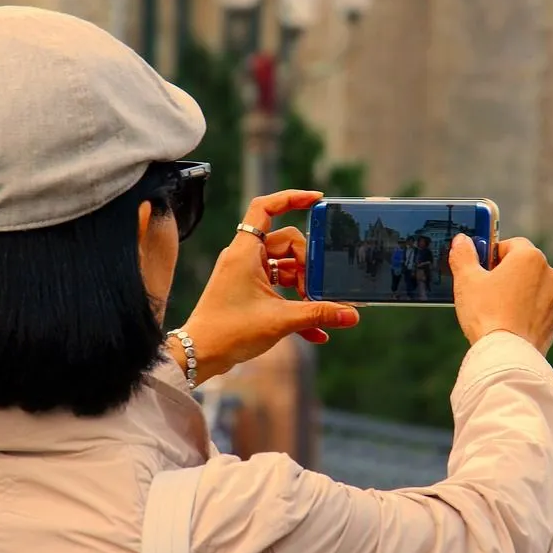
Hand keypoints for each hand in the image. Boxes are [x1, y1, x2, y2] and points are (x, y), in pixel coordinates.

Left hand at [169, 190, 359, 384]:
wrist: (201, 354)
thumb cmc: (230, 331)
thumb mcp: (280, 320)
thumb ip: (318, 314)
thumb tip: (352, 315)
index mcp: (246, 251)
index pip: (265, 208)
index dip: (291, 198)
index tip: (317, 199)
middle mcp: (245, 257)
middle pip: (286, 243)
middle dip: (307, 265)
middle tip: (316, 291)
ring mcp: (246, 274)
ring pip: (285, 267)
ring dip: (303, 287)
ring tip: (315, 310)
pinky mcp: (248, 292)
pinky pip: (278, 289)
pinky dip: (294, 304)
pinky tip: (316, 331)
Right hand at [450, 234, 552, 354]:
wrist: (506, 355)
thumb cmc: (486, 313)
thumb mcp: (466, 280)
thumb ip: (464, 255)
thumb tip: (462, 241)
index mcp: (530, 257)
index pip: (510, 244)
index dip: (492, 255)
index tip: (480, 269)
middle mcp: (551, 273)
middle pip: (524, 266)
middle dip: (506, 274)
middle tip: (484, 290)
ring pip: (533, 287)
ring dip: (518, 292)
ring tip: (496, 309)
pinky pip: (539, 308)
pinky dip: (526, 312)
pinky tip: (508, 323)